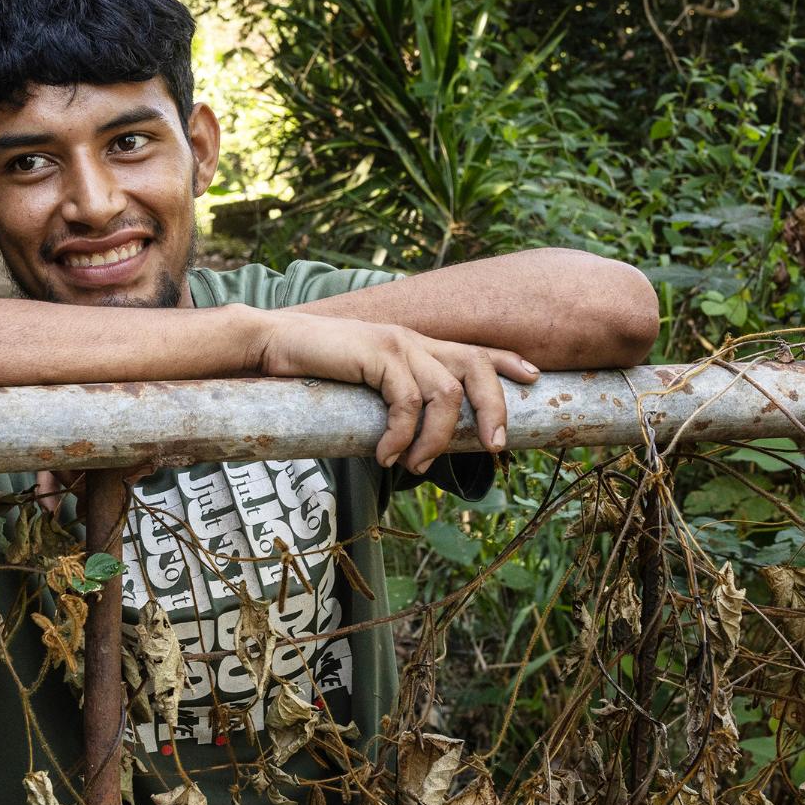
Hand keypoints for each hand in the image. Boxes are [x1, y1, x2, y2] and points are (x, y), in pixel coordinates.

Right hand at [252, 310, 539, 473]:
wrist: (270, 343)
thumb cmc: (311, 368)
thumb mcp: (361, 382)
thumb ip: (389, 396)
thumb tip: (409, 438)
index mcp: (413, 343)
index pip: (473, 348)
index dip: (507, 362)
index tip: (533, 379)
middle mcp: (413, 339)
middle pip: (476, 366)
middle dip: (494, 408)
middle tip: (493, 448)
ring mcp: (396, 343)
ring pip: (446, 393)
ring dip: (435, 439)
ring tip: (414, 465)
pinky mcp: (376, 354)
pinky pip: (407, 402)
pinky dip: (401, 436)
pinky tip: (385, 455)